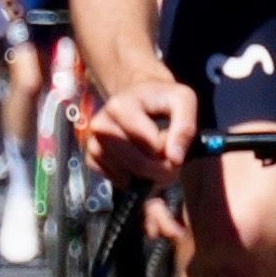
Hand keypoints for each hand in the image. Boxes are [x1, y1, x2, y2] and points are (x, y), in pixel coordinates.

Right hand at [82, 66, 197, 181]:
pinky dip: (132, 178)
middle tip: (172, 159)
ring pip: (127, 176)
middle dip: (161, 169)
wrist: (138, 96)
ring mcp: (92, 143)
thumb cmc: (162, 98)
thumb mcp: (183, 101)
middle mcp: (100, 126)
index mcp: (119, 107)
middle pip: (138, 164)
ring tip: (155, 156)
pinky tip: (139, 162)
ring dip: (148, 175)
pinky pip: (116, 180)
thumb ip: (185, 127)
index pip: (152, 146)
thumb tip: (174, 159)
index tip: (174, 137)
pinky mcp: (90, 158)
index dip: (170, 147)